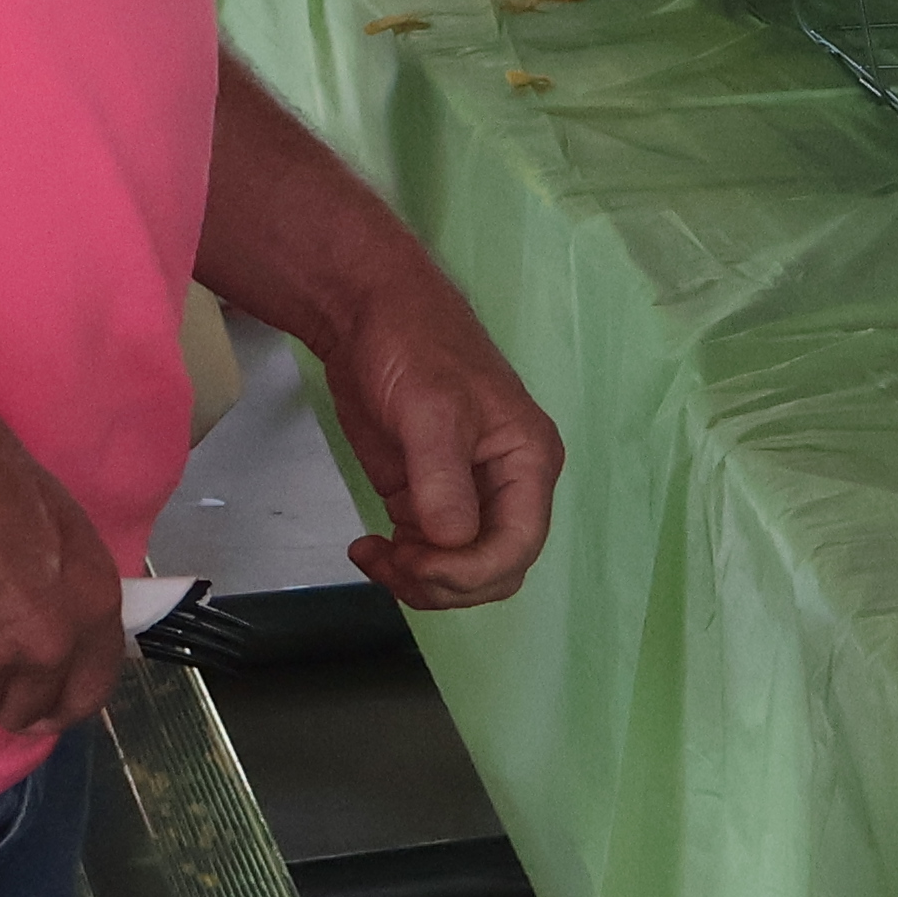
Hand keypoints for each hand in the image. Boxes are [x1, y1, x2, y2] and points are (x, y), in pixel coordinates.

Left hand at [315, 292, 566, 612]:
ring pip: (462, 572)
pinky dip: (402, 566)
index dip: (471, 571)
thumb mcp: (430, 409)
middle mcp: (508, 485)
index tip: (417, 562)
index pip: (519, 545)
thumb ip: (442, 479)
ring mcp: (468, 495)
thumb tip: (451, 543)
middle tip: (393, 560)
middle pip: (496, 570)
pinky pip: (431, 556)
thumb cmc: (412, 345)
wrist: (369, 314)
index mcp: (528, 461)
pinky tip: (369, 547)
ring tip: (374, 553)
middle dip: (446, 582)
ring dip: (419, 581)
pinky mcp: (429, 498)